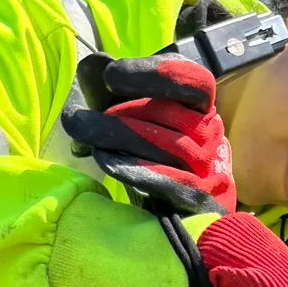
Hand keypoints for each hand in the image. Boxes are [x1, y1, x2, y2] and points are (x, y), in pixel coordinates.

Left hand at [61, 54, 234, 214]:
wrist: (167, 223)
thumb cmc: (146, 160)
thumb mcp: (125, 121)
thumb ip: (109, 92)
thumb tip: (91, 63)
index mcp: (199, 109)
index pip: (195, 81)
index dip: (156, 73)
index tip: (111, 75)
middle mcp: (211, 135)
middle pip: (172, 115)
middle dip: (119, 111)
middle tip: (76, 116)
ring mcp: (211, 169)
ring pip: (170, 145)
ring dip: (119, 136)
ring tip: (81, 133)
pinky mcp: (204, 202)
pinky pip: (172, 181)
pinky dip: (137, 169)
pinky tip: (105, 161)